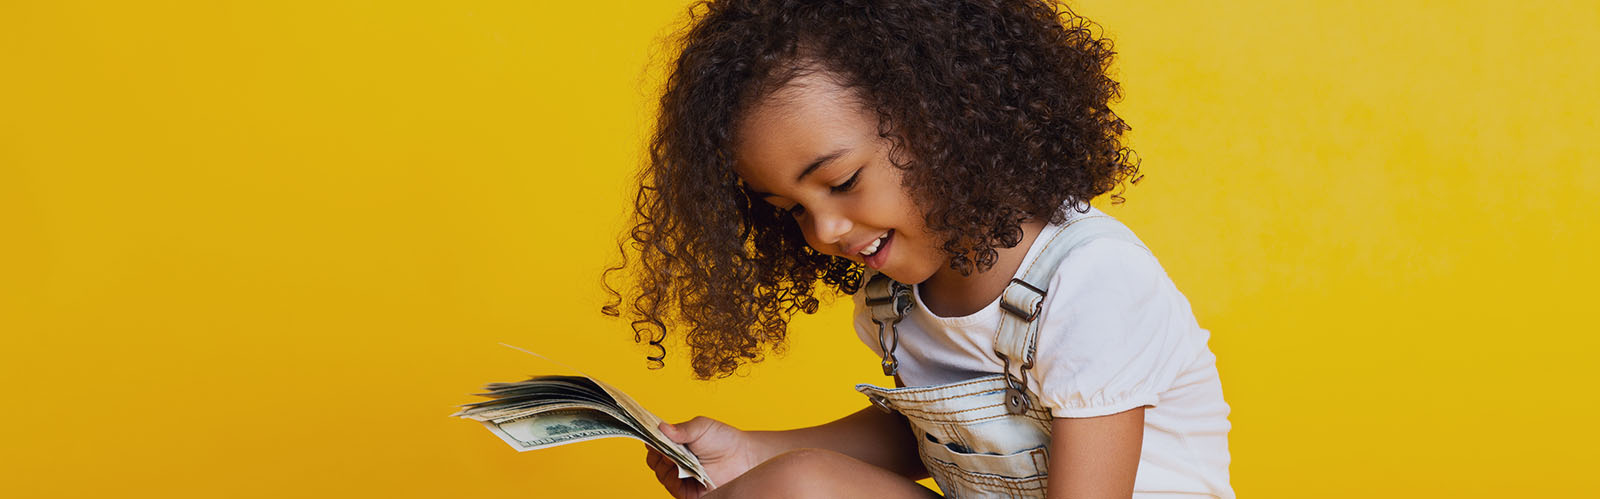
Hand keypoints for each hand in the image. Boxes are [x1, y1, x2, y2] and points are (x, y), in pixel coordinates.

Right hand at [643, 416, 767, 498]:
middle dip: (659, 452)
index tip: (650, 434)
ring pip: (661, 474)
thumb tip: (661, 427)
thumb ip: (681, 429)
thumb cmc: (723, 439)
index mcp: (674, 445)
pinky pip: (672, 488)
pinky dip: (675, 479)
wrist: (743, 457)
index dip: (650, 439)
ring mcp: (680, 477)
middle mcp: (675, 462)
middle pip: (654, 460)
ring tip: (680, 458)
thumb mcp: (701, 427)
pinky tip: (683, 470)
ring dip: (668, 465)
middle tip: (668, 446)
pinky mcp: (687, 492)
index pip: (653, 444)